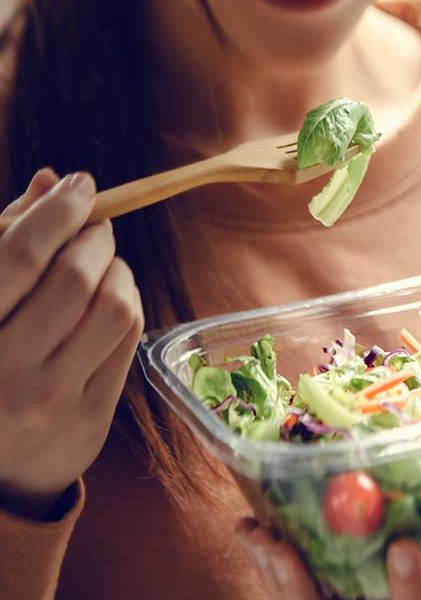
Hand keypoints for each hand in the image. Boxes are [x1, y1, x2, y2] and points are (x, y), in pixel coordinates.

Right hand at [0, 169, 143, 519]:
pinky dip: (128, 304)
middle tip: (96, 225)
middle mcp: (5, 368)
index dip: (58, 211)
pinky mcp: (90, 417)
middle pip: (74, 279)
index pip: (21, 255)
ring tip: (104, 263)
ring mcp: (50, 398)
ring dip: (119, 271)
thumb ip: (6, 240)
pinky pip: (128, 341)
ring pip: (114, 309)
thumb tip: (52, 181)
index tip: (80, 185)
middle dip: (95, 239)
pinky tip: (112, 297)